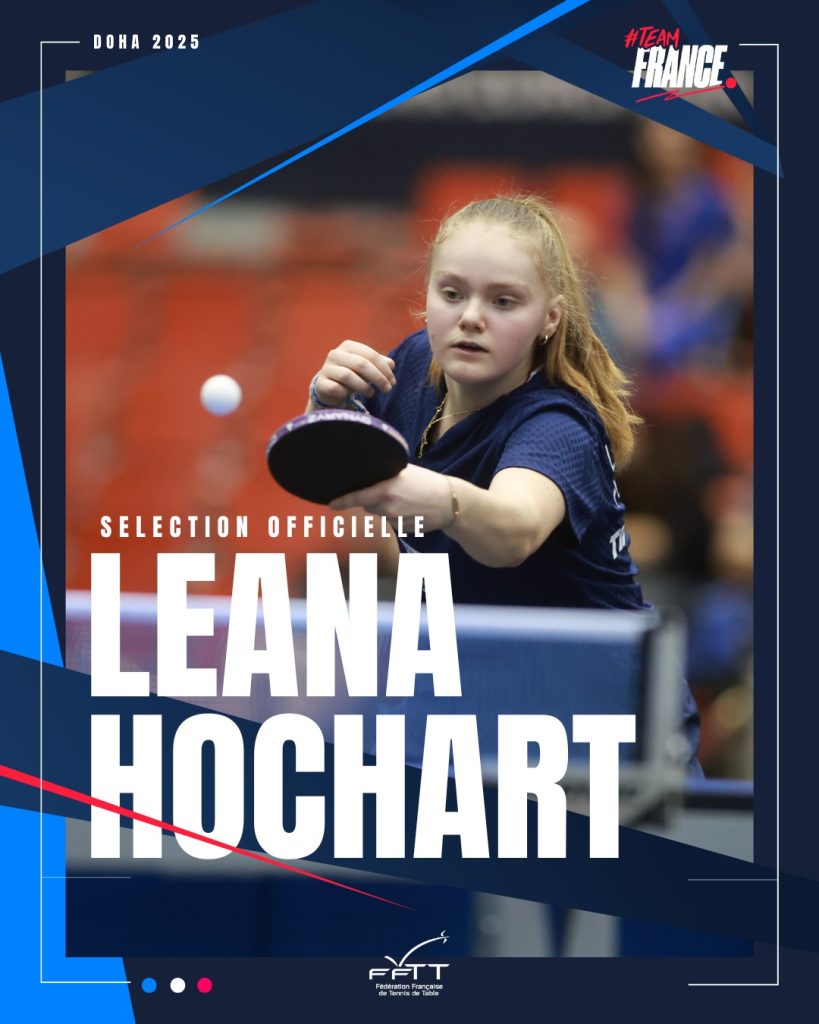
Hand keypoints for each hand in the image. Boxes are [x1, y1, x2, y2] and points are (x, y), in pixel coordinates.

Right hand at [312, 340, 395, 406]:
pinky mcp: (320, 383)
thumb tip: (391, 364)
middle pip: (361, 364)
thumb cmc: (352, 375)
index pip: (371, 355)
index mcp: (348, 346)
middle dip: (378, 378)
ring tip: (371, 393)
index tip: (393, 382)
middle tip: (387, 389)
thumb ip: (380, 364)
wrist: (328, 387)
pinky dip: (345, 394)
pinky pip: (336, 389)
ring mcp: (326, 368)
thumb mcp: (366, 368)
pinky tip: (349, 396)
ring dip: (364, 387)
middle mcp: (335, 354)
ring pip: (348, 376)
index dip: (384, 369)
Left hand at [329, 465, 455, 529]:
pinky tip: (410, 510)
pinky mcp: (401, 529)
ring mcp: (394, 520)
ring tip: (406, 500)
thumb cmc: (429, 483)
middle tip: (394, 491)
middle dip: (374, 499)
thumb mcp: (407, 472)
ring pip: (380, 514)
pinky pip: (391, 522)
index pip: (358, 497)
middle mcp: (387, 506)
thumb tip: (370, 475)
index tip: (331, 505)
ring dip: (386, 508)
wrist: (449, 503)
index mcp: (386, 489)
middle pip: (368, 504)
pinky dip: (396, 517)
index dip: (343, 501)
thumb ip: (387, 474)